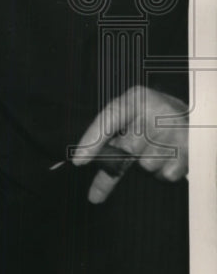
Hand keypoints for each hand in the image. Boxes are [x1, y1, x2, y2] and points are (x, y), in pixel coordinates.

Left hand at [72, 85, 187, 203]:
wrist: (194, 113)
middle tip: (138, 145)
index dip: (92, 141)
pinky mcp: (191, 149)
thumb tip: (80, 160)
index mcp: (134, 99)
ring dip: (148, 164)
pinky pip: (166, 175)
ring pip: (146, 166)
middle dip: (125, 157)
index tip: (78, 161)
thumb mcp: (131, 112)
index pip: (108, 120)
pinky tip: (171, 155)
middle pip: (127, 150)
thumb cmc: (153, 116)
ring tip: (158, 146)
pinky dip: (165, 171)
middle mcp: (155, 111)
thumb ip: (109, 131)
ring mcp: (175, 130)